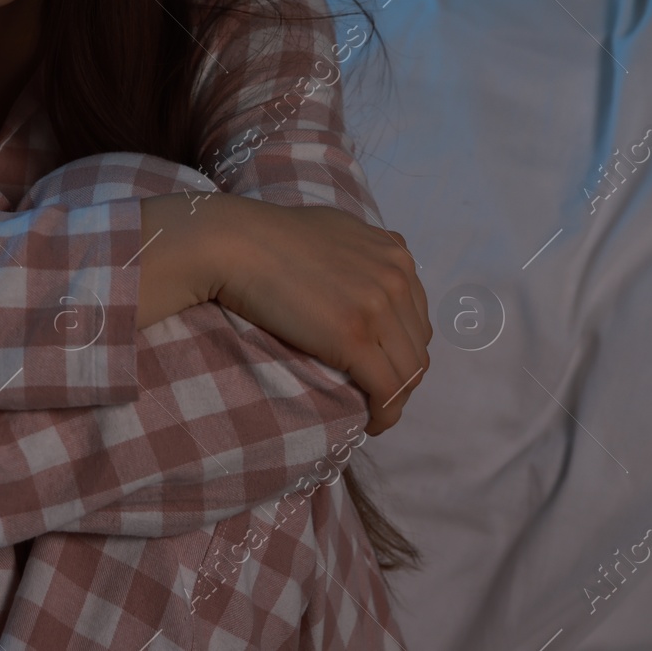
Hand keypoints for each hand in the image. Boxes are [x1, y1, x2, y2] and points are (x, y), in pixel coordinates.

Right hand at [199, 196, 431, 434]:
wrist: (235, 243)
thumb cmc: (266, 235)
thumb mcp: (332, 229)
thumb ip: (360, 250)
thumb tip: (365, 272)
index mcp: (394, 254)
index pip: (416, 315)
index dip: (401, 346)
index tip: (380, 363)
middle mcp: (396, 278)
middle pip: (416, 346)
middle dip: (400, 374)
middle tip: (373, 391)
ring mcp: (378, 308)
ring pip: (408, 372)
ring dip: (396, 399)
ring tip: (372, 411)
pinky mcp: (355, 338)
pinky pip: (387, 389)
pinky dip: (386, 414)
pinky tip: (371, 424)